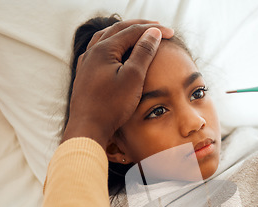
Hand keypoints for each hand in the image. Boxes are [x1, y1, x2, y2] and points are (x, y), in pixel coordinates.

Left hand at [62, 21, 173, 148]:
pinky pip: (101, 51)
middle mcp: (92, 51)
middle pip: (118, 30)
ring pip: (107, 39)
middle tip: (158, 27)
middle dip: (140, 27)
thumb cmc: (111, 105)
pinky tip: (119, 53)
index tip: (171, 33)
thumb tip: (152, 33)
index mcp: (103, 49)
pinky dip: (115, 46)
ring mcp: (87, 63)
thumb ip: (143, 52)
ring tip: (139, 34)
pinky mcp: (86, 74)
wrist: (88, 128)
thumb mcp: (133, 77)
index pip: (133, 31)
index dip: (153, 30)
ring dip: (125, 34)